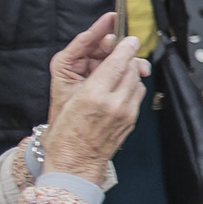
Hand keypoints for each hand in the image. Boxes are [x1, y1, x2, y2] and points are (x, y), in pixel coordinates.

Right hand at [43, 33, 147, 180]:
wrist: (74, 164)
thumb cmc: (64, 134)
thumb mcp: (67, 101)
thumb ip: (90, 78)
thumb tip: (110, 60)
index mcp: (93, 95)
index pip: (118, 63)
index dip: (125, 47)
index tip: (128, 39)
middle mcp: (114, 103)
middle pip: (131, 70)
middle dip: (126, 60)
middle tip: (118, 56)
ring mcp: (126, 114)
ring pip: (138, 82)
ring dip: (130, 75)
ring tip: (115, 76)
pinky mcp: (132, 121)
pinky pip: (138, 97)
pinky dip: (132, 89)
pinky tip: (118, 91)